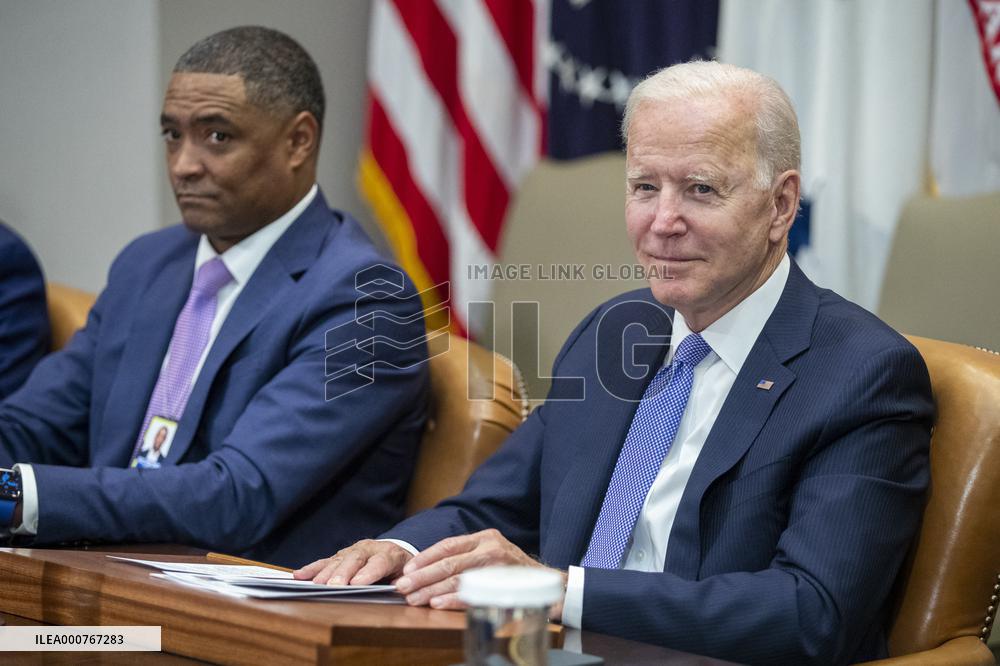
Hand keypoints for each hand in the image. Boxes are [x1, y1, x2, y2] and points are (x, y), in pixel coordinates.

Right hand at [293, 539, 412, 585]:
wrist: (398, 551)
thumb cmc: (404, 570)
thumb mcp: (410, 576)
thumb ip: (403, 583)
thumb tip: (397, 592)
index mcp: (391, 554)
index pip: (380, 562)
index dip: (369, 573)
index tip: (357, 584)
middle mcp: (370, 548)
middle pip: (355, 559)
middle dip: (343, 573)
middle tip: (333, 586)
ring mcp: (353, 550)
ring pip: (338, 559)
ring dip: (325, 573)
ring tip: (316, 585)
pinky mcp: (341, 555)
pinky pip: (325, 561)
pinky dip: (312, 569)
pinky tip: (299, 575)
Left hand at [395, 528, 566, 616]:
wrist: (552, 585)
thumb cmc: (514, 573)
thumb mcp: (491, 556)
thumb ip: (467, 559)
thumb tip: (429, 571)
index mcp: (485, 537)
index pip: (448, 545)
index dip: (425, 557)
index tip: (408, 568)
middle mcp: (491, 546)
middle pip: (449, 562)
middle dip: (422, 576)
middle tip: (403, 586)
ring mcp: (499, 565)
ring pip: (457, 577)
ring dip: (432, 590)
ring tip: (414, 599)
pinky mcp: (505, 584)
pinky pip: (474, 592)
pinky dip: (453, 599)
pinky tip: (438, 604)